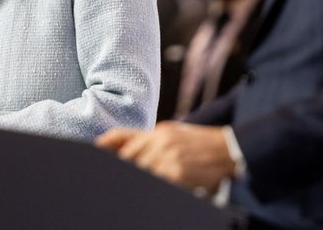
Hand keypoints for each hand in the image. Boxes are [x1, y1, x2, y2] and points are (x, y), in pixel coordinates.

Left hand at [96, 121, 235, 193]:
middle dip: (119, 167)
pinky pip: (155, 182)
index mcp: (158, 131)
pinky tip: (152, 188)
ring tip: (123, 191)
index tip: (94, 154)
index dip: (105, 147)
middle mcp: (160, 141)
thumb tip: (120, 146)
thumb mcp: (173, 135)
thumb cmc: (200, 145)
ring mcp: (168, 157)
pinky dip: (151, 186)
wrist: (229, 149)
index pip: (123, 138)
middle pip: (127, 157)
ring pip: (139, 171)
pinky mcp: (177, 173)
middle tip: (104, 181)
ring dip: (135, 177)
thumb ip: (148, 140)